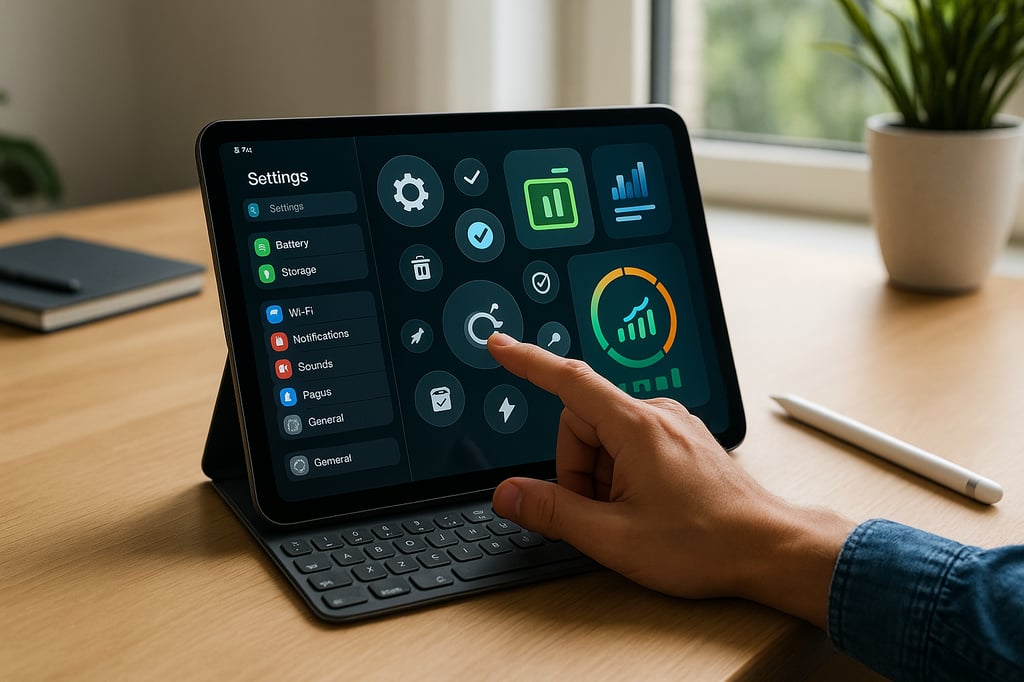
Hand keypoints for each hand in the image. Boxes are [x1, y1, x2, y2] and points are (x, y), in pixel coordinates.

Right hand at [487, 333, 854, 629]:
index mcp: (635, 427)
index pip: (568, 381)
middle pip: (582, 423)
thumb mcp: (614, 537)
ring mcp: (673, 425)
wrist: (770, 550)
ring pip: (606, 438)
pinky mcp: (682, 439)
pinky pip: (632, 444)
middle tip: (600, 514)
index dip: (527, 362)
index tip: (500, 345)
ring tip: (630, 517)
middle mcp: (656, 414)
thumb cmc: (705, 544)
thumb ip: (553, 512)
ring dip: (601, 477)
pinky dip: (623, 474)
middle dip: (576, 470)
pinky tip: (645, 508)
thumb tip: (508, 494)